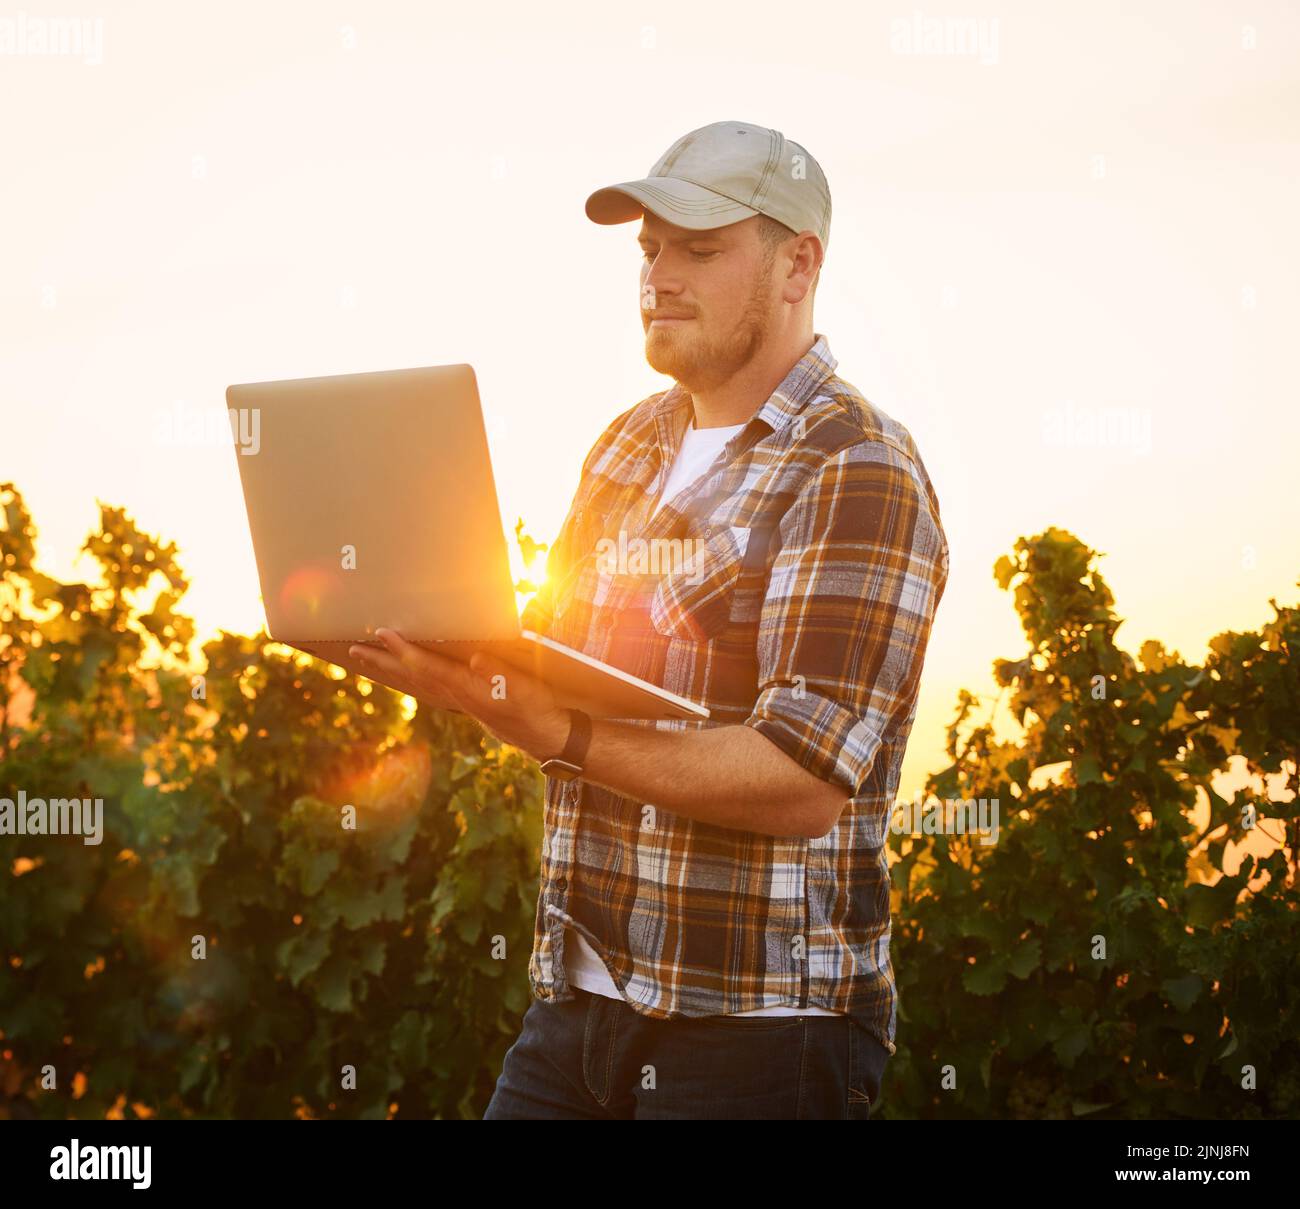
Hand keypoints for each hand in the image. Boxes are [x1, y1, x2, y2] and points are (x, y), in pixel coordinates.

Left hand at [347, 628, 570, 760]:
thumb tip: (476, 660)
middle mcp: (454, 694)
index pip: (429, 666)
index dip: (405, 650)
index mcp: (466, 688)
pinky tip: (398, 673)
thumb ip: (500, 674)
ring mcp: (455, 698)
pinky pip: (424, 686)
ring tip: (365, 657)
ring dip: (388, 669)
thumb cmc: (536, 709)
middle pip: (411, 675)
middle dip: (383, 661)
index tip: (384, 633)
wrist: (542, 736)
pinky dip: (406, 677)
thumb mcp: (523, 689)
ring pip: (414, 681)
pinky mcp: (460, 700)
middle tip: (354, 648)